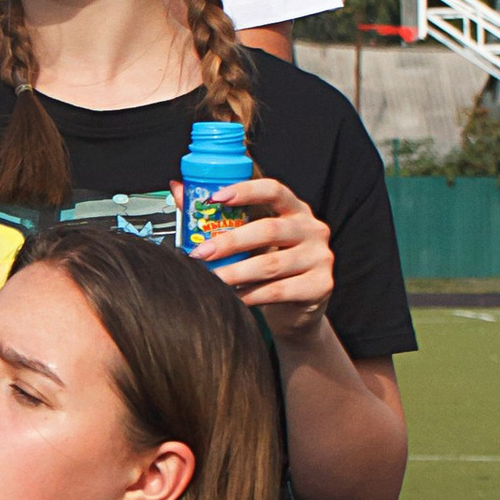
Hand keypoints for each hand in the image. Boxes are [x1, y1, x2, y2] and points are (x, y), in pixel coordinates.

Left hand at [193, 176, 334, 345]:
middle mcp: (312, 229)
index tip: (215, 198)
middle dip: (230, 242)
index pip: (274, 190)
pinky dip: (250, 296)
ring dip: (235, 273)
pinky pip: (278, 291)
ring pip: (271, 264)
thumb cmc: (270, 266)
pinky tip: (232, 299)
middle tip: (200, 253)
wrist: (297, 310)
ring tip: (210, 280)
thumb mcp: (250, 240)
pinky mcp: (321, 285)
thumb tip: (178, 189)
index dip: (245, 190)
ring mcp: (320, 257)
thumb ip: (219, 216)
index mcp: (295, 209)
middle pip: (268, 229)